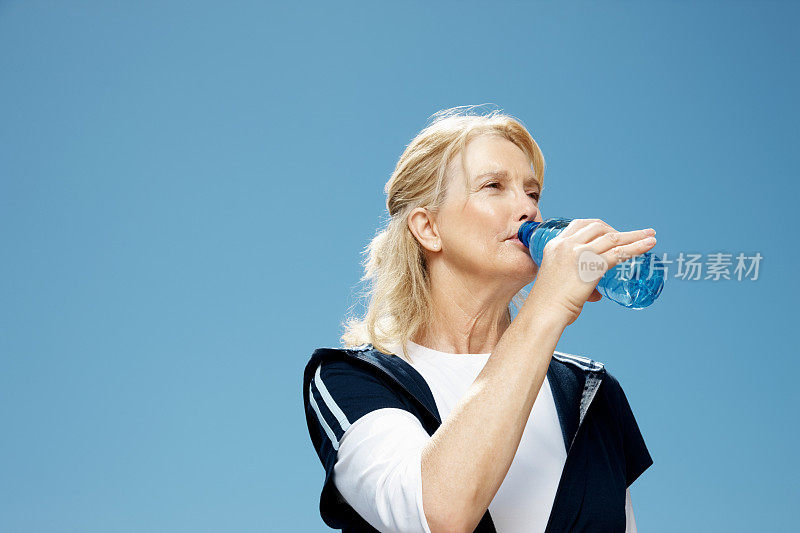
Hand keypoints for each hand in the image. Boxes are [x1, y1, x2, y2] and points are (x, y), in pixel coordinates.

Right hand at [525, 218, 656, 326]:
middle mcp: (567, 244)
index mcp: (555, 245)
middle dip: (616, 230)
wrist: (544, 312)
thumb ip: (579, 282)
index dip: (598, 226)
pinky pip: (619, 252)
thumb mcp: (559, 281)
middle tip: (629, 238)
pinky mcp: (592, 265)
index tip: (609, 231)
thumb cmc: (549, 304)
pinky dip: (637, 247)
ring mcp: (579, 253)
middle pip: (597, 226)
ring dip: (634, 235)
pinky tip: (649, 245)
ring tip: (650, 235)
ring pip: (613, 237)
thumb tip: (597, 293)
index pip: (579, 225)